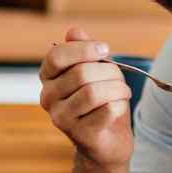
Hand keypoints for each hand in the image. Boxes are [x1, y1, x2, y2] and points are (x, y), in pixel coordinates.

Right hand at [39, 27, 133, 167]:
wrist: (107, 141)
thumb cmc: (100, 101)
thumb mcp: (94, 71)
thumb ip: (84, 50)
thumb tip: (73, 31)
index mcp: (48, 78)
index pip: (56, 56)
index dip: (83, 49)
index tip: (105, 50)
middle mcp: (48, 98)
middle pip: (80, 73)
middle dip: (109, 72)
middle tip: (119, 78)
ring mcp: (61, 118)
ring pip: (93, 92)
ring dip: (117, 89)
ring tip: (123, 92)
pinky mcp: (79, 134)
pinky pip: (106, 110)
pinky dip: (120, 105)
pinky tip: (119, 107)